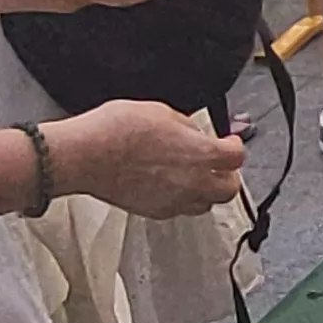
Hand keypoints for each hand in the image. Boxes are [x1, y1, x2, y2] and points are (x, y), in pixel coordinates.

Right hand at [48, 101, 247, 217]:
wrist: (85, 155)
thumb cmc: (116, 130)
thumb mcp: (161, 111)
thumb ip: (187, 127)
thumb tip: (194, 134)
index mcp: (200, 154)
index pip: (236, 158)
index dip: (235, 147)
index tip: (230, 142)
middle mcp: (193, 183)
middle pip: (229, 190)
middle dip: (228, 175)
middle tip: (219, 164)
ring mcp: (174, 201)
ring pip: (206, 205)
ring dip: (207, 191)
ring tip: (196, 177)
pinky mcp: (155, 211)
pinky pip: (180, 210)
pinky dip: (183, 199)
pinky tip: (172, 185)